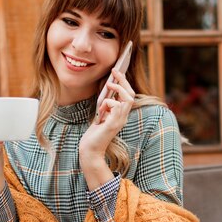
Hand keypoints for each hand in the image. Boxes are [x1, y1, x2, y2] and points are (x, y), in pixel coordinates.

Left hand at [79, 69, 134, 188]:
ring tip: (108, 85)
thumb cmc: (93, 135)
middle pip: (131, 94)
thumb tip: (107, 91)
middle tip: (114, 71)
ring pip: (128, 98)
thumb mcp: (100, 116)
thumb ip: (105, 106)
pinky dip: (108, 102)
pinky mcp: (113, 124)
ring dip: (117, 89)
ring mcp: (120, 121)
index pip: (129, 96)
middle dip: (123, 81)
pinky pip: (116, 106)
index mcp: (121, 115)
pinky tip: (100, 110)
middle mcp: (123, 117)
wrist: (90, 150)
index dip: (124, 83)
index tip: (117, 72)